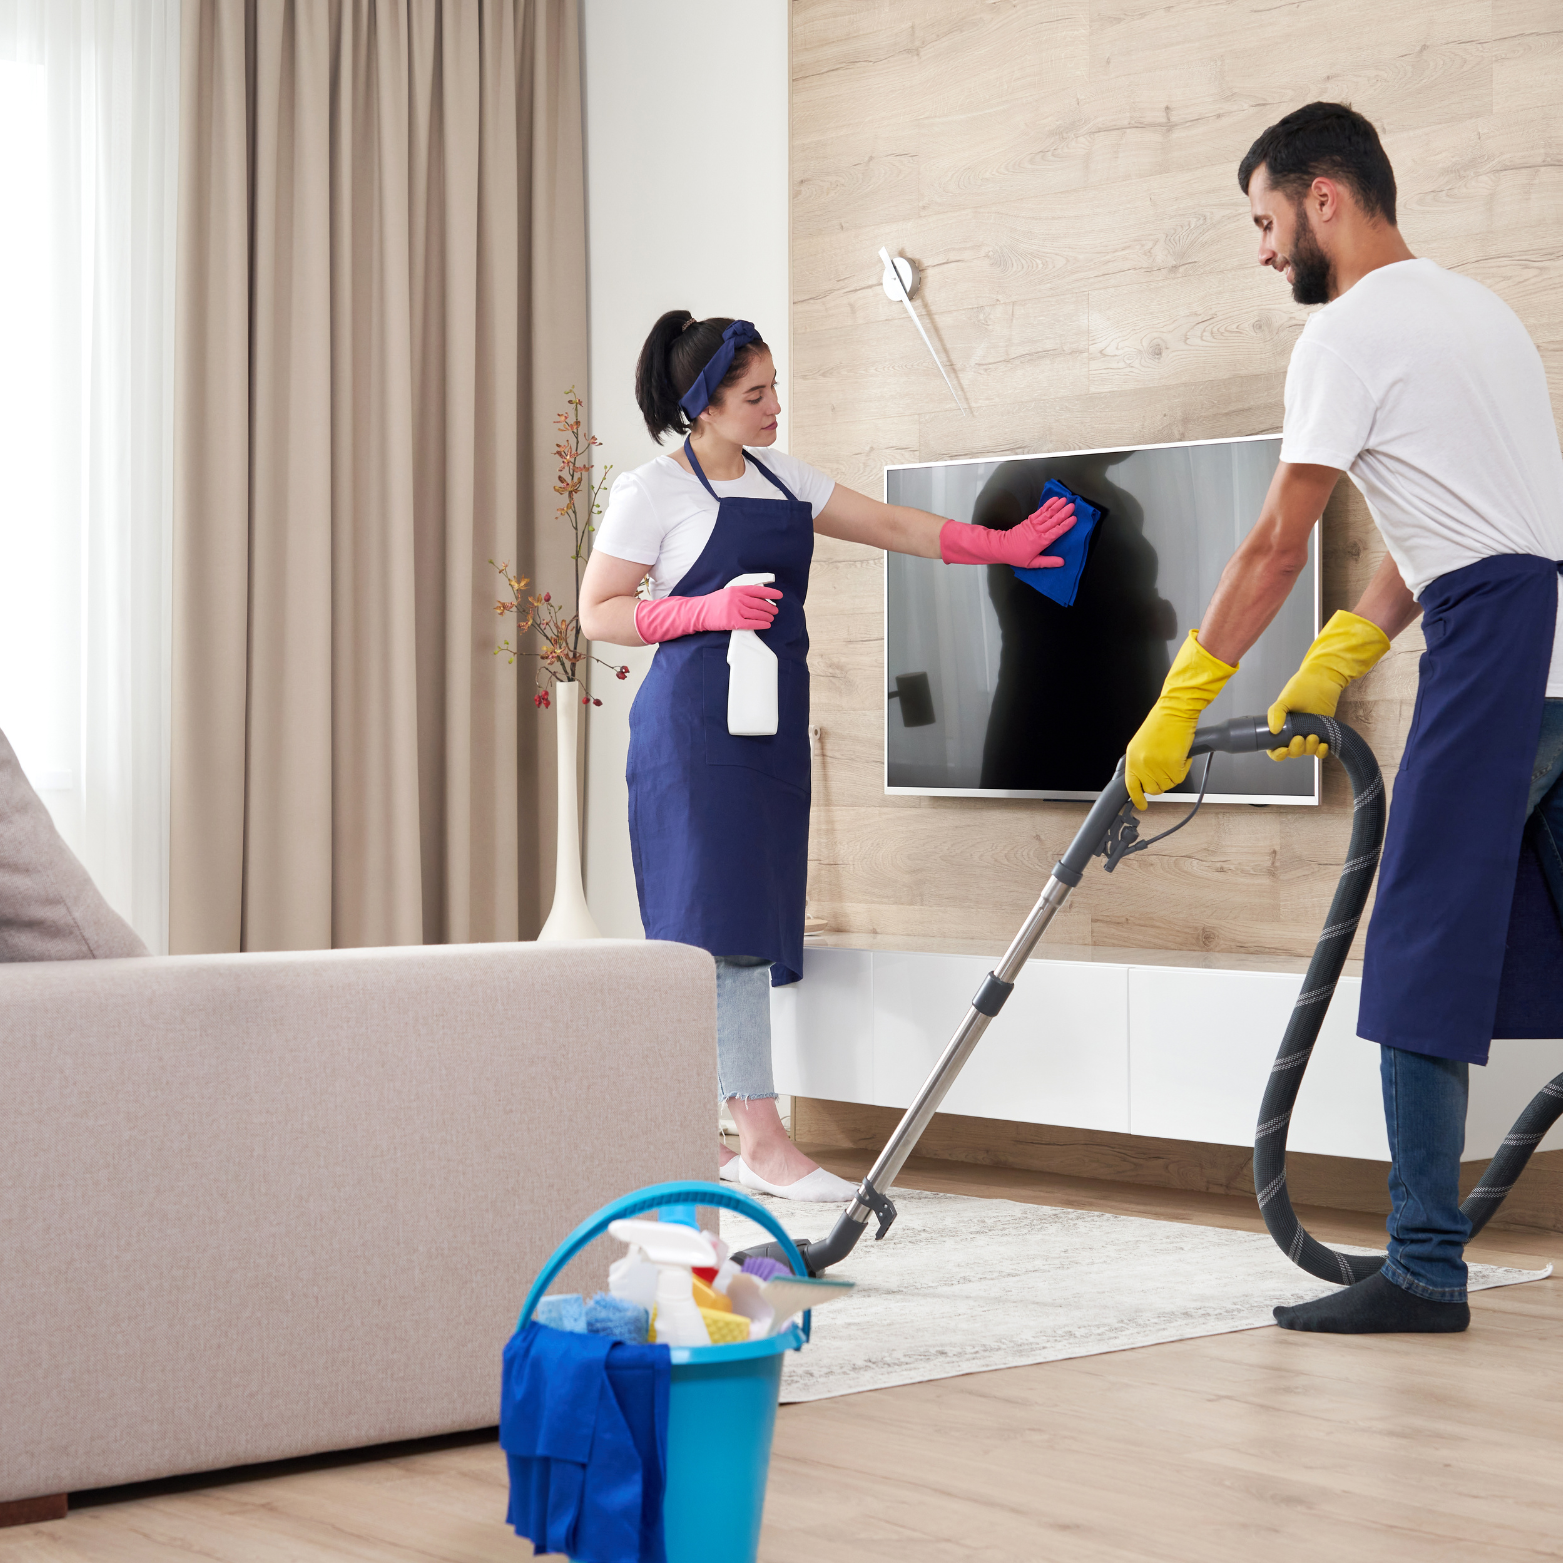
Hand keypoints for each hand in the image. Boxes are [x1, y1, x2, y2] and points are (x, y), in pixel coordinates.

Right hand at [634, 583, 781, 642]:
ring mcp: (735, 610)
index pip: (758, 590)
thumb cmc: (714, 603)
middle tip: (776, 610)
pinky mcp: (733, 622)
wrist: (699, 612)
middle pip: (759, 603)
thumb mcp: (728, 592)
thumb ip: (742, 593)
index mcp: (736, 589)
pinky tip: (766, 625)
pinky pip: (751, 624)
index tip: (779, 595)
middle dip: (770, 607)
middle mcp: (737, 598)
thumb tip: (758, 597)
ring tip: (772, 617)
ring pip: (757, 613)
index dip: (770, 593)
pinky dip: (761, 624)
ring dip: (767, 616)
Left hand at [939, 496, 1076, 568]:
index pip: (1055, 532)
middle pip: (1053, 520)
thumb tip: (1062, 562)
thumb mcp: (1033, 563)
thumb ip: (1048, 562)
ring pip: (1047, 513)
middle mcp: (1038, 531)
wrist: (1002, 547)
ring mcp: (1033, 524)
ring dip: (1057, 506)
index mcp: (1040, 542)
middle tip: (1073, 505)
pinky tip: (1054, 500)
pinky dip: (1048, 504)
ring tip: (1066, 499)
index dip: (1065, 525)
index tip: (1074, 519)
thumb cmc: (1018, 556)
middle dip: (1063, 512)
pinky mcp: (1029, 520)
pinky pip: (1040, 511)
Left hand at [1124, 631, 1237, 808]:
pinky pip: (1180, 776)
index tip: (1141, 805)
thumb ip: (1141, 761)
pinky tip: (1181, 755)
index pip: (1130, 785)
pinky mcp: (1171, 764)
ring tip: (1174, 756)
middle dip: (1163, 782)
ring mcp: (1155, 765)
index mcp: (1132, 757)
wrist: (1175, 710)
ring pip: (1168, 784)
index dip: (1137, 798)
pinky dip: (1184, 767)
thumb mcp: (1143, 743)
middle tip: (1168, 769)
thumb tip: (1145, 778)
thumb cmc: (1162, 723)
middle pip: (1153, 789)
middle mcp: (1141, 763)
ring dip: (1175, 773)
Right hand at [1266, 610, 1390, 759]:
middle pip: (1292, 752)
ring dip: (1309, 748)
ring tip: (1313, 736)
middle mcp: (1293, 733)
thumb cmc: (1302, 687)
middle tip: (1299, 738)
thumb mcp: (1285, 699)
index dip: (1277, 754)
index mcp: (1281, 727)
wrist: (1323, 680)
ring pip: (1306, 752)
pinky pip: (1320, 751)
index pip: (1274, 748)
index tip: (1282, 751)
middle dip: (1295, 749)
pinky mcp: (1322, 734)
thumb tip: (1274, 730)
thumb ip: (1276, 713)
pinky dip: (1321, 751)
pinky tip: (1323, 744)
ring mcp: (1308, 734)